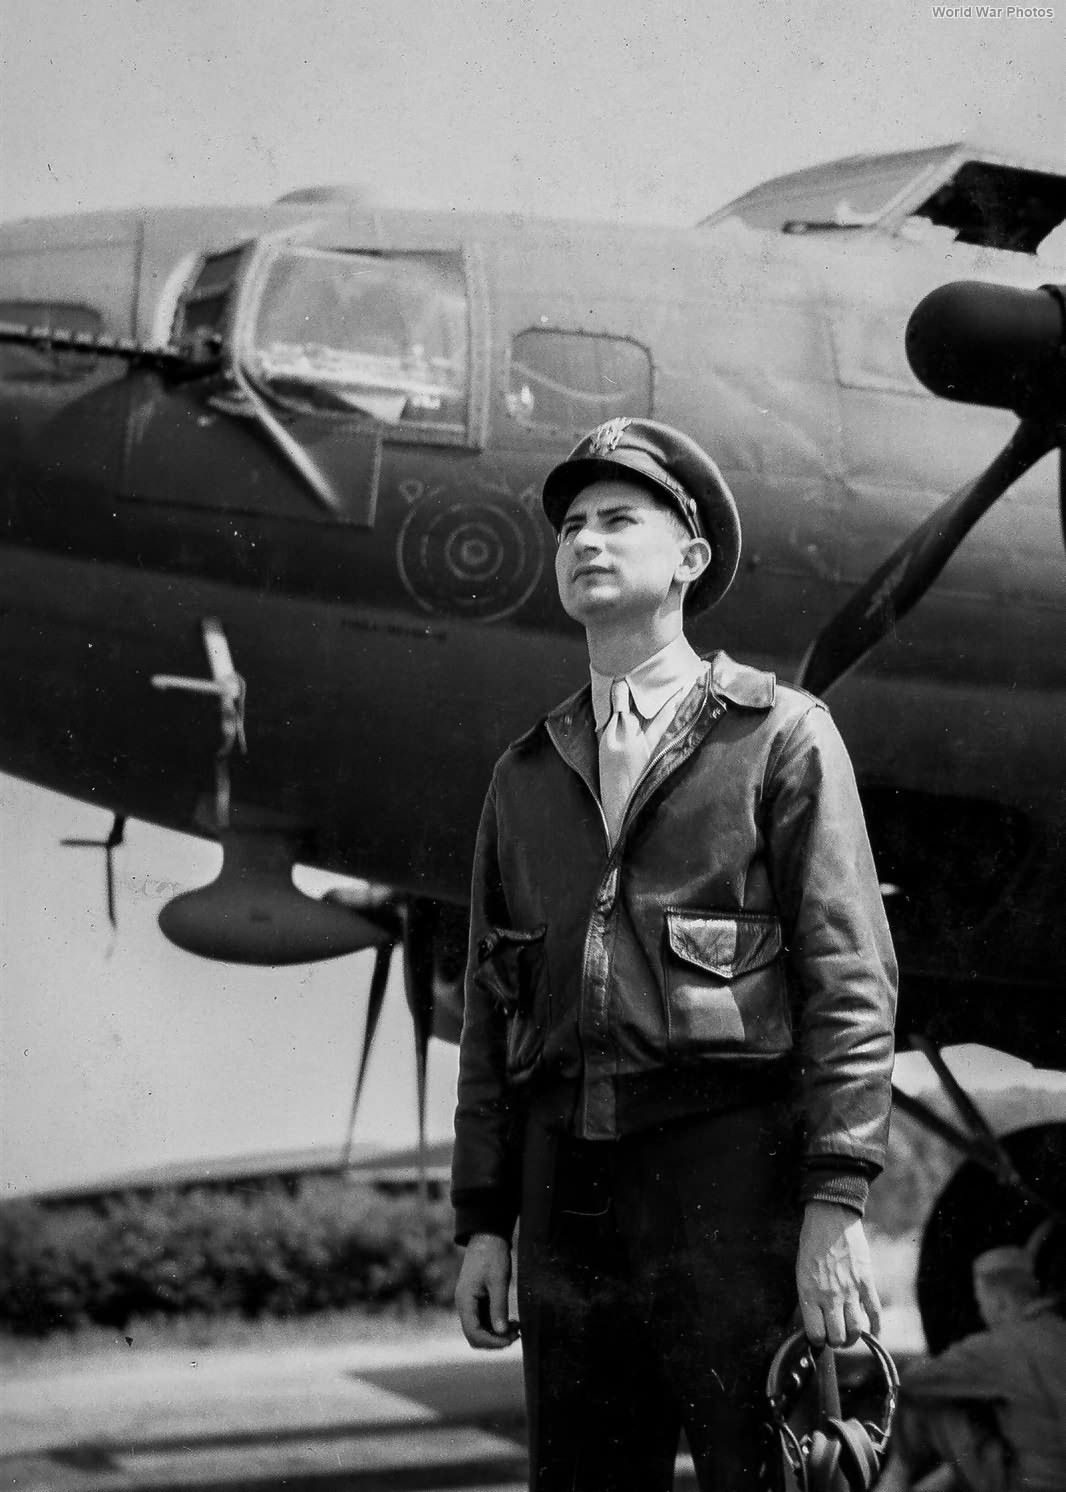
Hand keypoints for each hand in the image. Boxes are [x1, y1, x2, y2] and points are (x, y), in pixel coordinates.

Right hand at [455, 1233, 518, 1349]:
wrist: (487, 1236)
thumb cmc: (492, 1255)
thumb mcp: (498, 1281)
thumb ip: (499, 1307)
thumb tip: (501, 1333)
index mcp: (465, 1300)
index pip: (474, 1333)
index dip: (492, 1342)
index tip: (511, 1340)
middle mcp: (464, 1305)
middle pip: (475, 1335)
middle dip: (495, 1341)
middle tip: (516, 1335)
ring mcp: (470, 1303)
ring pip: (480, 1329)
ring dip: (497, 1334)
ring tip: (517, 1329)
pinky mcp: (477, 1300)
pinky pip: (485, 1320)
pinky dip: (497, 1325)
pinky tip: (513, 1322)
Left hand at [796, 1202, 881, 1348]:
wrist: (830, 1218)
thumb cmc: (811, 1243)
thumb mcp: (801, 1271)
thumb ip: (809, 1297)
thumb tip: (815, 1320)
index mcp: (809, 1293)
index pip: (815, 1334)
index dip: (816, 1341)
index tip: (818, 1338)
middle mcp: (829, 1296)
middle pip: (836, 1337)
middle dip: (835, 1343)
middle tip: (835, 1339)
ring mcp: (850, 1291)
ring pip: (855, 1330)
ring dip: (853, 1338)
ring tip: (850, 1337)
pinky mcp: (866, 1282)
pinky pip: (874, 1312)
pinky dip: (876, 1327)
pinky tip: (875, 1334)